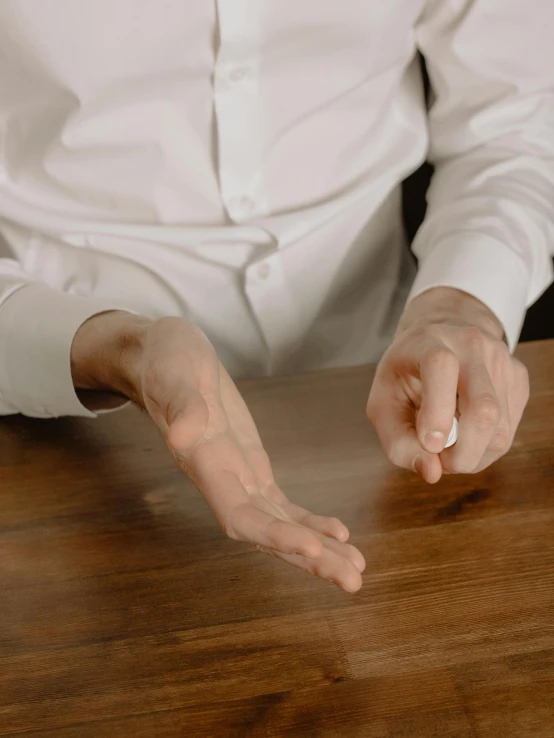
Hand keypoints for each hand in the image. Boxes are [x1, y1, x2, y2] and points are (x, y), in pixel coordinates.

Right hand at [71, 312, 365, 591]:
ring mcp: (237, 477)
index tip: (312, 550)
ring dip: (317, 550)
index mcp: (204, 464)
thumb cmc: (167, 362)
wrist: (165, 358)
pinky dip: (310, 522)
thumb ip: (182, 406)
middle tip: (353, 582)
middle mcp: (222, 481)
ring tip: (356, 571)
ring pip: (280, 524)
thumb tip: (181, 436)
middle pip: (267, 532)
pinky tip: (339, 535)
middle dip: (308, 558)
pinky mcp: (250, 467)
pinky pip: (282, 504)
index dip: (273, 536)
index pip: (239, 514)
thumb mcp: (173, 374)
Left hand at [366, 288, 529, 482]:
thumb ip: (398, 441)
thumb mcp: (383, 404)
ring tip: (449, 447)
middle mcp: (470, 344)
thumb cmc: (405, 376)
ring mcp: (500, 359)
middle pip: (483, 409)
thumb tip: (431, 472)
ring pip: (500, 428)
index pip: (441, 367)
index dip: (437, 411)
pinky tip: (466, 432)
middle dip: (463, 453)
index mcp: (429, 341)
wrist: (439, 338)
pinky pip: (510, 428)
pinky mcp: (518, 376)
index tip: (430, 444)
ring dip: (473, 454)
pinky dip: (486, 445)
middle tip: (442, 464)